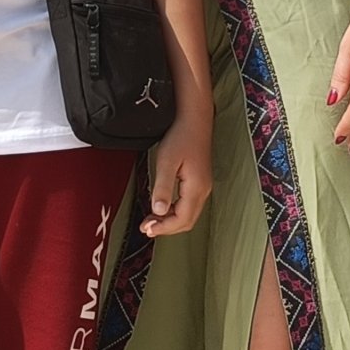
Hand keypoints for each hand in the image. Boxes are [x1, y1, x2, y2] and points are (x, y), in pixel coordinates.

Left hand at [139, 123, 212, 237]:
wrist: (194, 120)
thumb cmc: (181, 137)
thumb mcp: (167, 161)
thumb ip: (163, 187)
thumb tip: (158, 211)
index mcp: (196, 188)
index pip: (182, 219)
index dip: (164, 228)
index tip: (147, 229)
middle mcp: (203, 190)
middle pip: (187, 221)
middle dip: (167, 228)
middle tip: (147, 228)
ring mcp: (203, 186)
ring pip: (188, 214)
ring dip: (170, 221)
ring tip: (151, 220)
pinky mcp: (199, 182)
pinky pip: (188, 205)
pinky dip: (174, 211)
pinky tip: (161, 208)